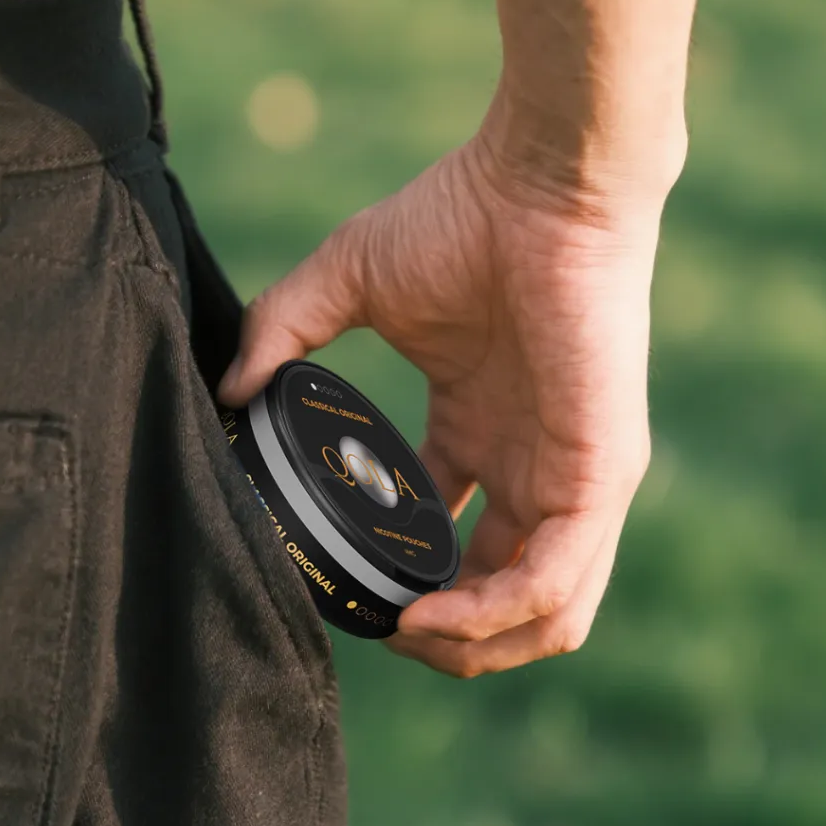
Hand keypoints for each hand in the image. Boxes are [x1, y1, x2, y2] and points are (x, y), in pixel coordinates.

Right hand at [217, 134, 663, 676]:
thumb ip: (283, 332)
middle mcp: (532, 470)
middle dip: (441, 637)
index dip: (405, 582)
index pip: (453, 543)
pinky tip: (427, 616)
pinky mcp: (599, 475)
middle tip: (379, 627)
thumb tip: (226, 390)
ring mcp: (571, 479)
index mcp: (483, 436)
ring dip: (470, 647)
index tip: (353, 590)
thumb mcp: (348, 282)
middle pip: (500, 599)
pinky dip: (489, 618)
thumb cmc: (460, 217)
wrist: (542, 178)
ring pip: (542, 617)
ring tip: (402, 633)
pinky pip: (553, 584)